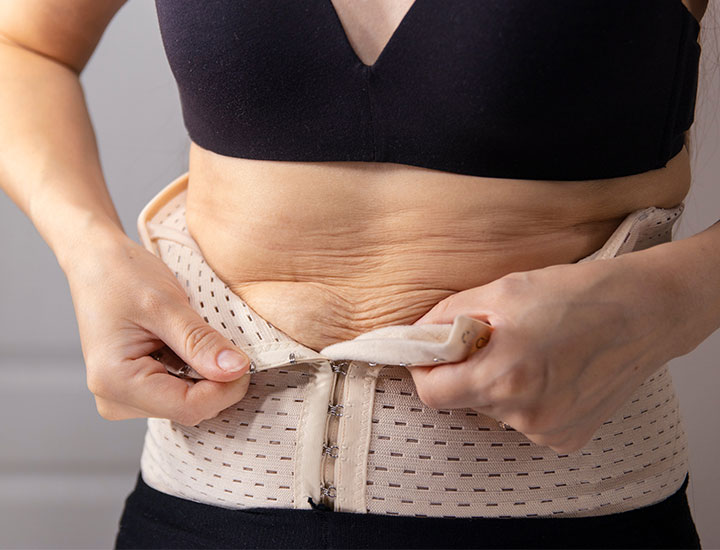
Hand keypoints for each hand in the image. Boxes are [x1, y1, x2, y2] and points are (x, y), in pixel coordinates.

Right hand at [64, 231, 252, 425]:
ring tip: (197, 338)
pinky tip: (190, 347)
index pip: (189, 407)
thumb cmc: (122, 276)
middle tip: (224, 342)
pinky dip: (196, 372)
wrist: (99, 264)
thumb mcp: (167, 304)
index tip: (245, 359)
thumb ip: (201, 341)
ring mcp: (125, 398)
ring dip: (207, 376)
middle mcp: (115, 399)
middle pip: (191, 409)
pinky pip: (181, 393)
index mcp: (115, 382)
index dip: (226, 387)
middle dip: (218, 381)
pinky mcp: (138, 391)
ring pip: (190, 404)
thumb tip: (236, 370)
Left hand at [409, 256, 682, 452]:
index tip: (434, 351)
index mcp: (503, 376)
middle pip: (464, 400)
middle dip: (468, 371)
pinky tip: (554, 371)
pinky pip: (526, 420)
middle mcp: (524, 413)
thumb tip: (418, 334)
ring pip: (495, 410)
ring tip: (533, 351)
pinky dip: (528, 399)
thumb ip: (450, 316)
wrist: (646, 312)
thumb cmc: (578, 295)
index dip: (426, 369)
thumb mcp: (503, 290)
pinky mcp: (568, 438)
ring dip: (500, 384)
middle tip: (495, 340)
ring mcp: (549, 430)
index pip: (432, 393)